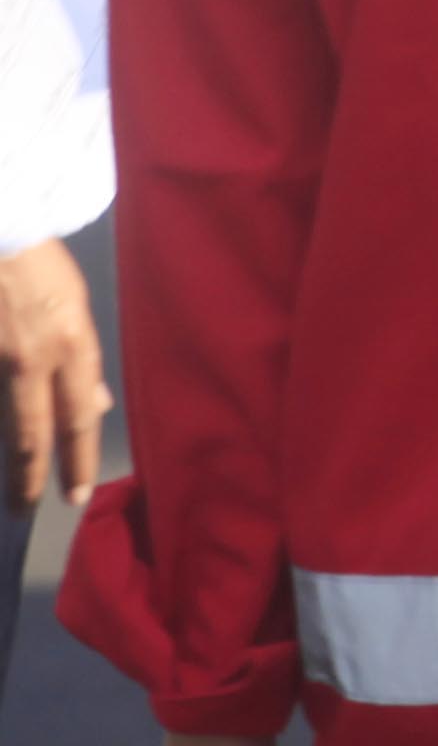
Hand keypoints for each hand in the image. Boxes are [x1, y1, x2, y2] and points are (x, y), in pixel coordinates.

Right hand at [0, 233, 102, 504]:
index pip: (78, 415)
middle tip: (27, 509)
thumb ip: (81, 355)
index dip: (78, 458)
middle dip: (30, 477)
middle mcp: (30, 356)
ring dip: (8, 453)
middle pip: (31, 431)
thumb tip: (96, 401)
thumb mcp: (74, 302)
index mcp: (68, 341)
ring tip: (9, 485)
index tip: (75, 493)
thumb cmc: (34, 260)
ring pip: (6, 418)